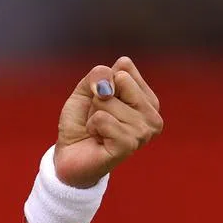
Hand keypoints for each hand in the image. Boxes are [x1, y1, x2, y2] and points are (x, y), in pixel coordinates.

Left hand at [54, 56, 163, 188]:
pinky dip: (92, 126)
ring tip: (99, 130)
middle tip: (98, 117)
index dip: (102, 82)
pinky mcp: (129, 145)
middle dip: (98, 97)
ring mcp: (144, 132)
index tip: (102, 102)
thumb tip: (108, 84)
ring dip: (94, 115)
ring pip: (108, 100)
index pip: (125, 67)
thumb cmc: (82, 122)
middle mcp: (152, 115)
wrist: (70, 155)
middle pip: (120, 80)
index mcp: (147, 98)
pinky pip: (102, 119)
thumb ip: (98, 75)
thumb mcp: (86, 89)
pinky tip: (98, 139)